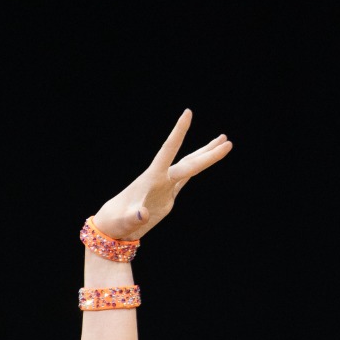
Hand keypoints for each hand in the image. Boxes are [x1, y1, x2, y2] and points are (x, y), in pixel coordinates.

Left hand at [92, 109, 231, 241]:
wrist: (112, 226)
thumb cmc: (116, 222)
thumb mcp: (124, 221)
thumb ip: (133, 217)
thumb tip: (142, 214)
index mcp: (151, 177)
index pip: (168, 150)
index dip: (178, 132)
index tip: (188, 113)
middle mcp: (161, 178)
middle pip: (188, 161)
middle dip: (208, 152)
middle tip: (227, 141)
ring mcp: (165, 186)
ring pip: (190, 165)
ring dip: (206, 154)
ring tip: (224, 141)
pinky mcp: (168, 196)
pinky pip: (187, 178)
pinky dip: (198, 168)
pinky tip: (208, 159)